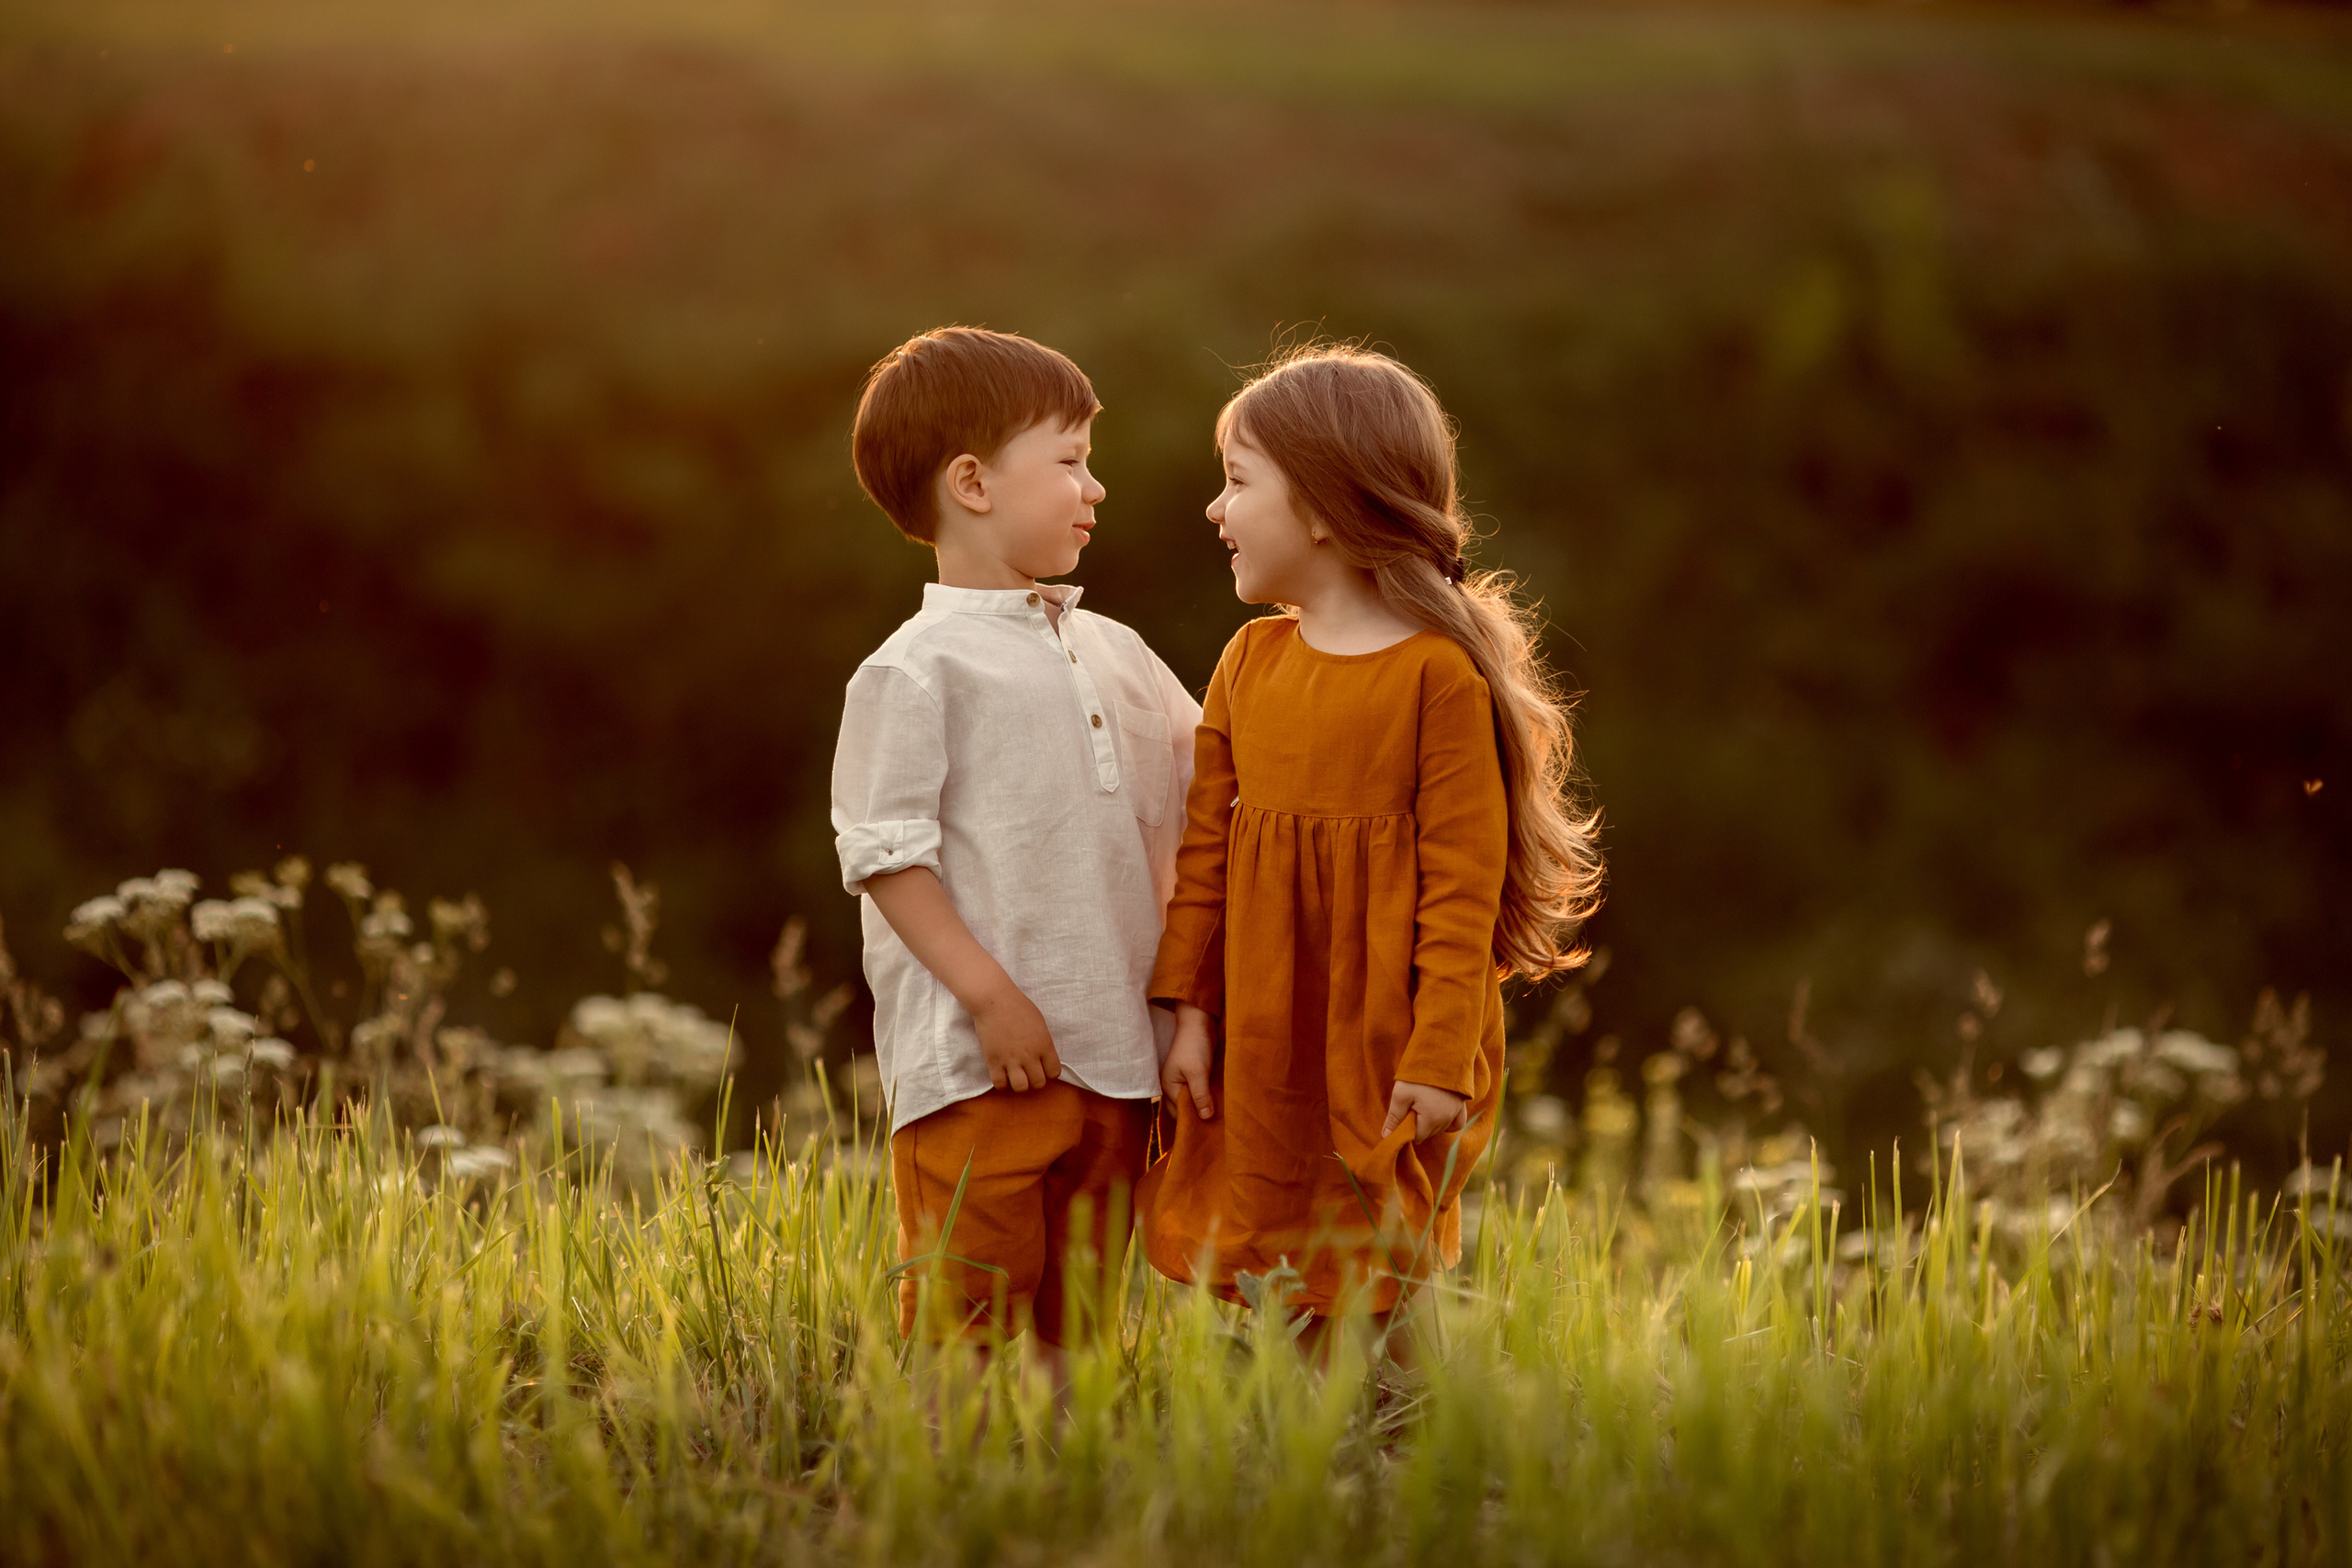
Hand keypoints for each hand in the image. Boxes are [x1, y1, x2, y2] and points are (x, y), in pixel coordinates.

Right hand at [972, 983, 1059, 1091]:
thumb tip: (1043, 1056)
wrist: (994, 1000)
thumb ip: (1043, 1042)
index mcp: (1044, 1045)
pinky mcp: (993, 1062)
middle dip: (1035, 1080)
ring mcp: (1011, 1060)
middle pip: (1038, 1083)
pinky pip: (1000, 1084)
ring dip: (1020, 1084)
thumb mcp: (1040, 1023)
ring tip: (1016, 1076)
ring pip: (1021, 1087)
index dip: (1049, 1072)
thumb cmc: (1018, 1007)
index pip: (1054, 1072)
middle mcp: (1029, 1056)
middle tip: (1029, 1073)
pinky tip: (1002, 1075)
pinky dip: (1002, 1083)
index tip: (1043, 1068)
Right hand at [1160, 1003, 1215, 1119]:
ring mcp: (1183, 1080)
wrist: (1200, 1021)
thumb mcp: (1198, 1072)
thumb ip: (1200, 1095)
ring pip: (1193, 1100)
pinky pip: (1199, 1091)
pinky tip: (1219, 1102)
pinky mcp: (1194, 1075)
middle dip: (1199, 1116)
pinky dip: (1207, 1097)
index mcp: (1168, 1087)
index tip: (1209, 1131)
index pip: (1179, 1113)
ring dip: (1205, 1106)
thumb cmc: (1195, 1045)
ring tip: (1220, 1117)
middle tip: (1216, 1126)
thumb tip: (1206, 1118)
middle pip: (1185, 1108)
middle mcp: (1173, 1086)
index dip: (1193, 1122)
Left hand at [1382, 1079, 1467, 1141]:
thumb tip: (1386, 1136)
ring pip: (1442, 1129)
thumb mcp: (1401, 1094)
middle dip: (1418, 1127)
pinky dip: (1449, 1125)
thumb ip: (1394, 1117)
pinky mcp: (1461, 1104)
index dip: (1407, 1130)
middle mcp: (1446, 1119)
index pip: (1417, 1137)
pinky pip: (1458, 1123)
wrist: (1440, 1054)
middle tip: (1410, 1109)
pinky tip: (1439, 1119)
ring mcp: (1455, 1112)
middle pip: (1429, 1134)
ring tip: (1421, 1108)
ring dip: (1431, 1124)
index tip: (1402, 1118)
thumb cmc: (1417, 1075)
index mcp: (1431, 1119)